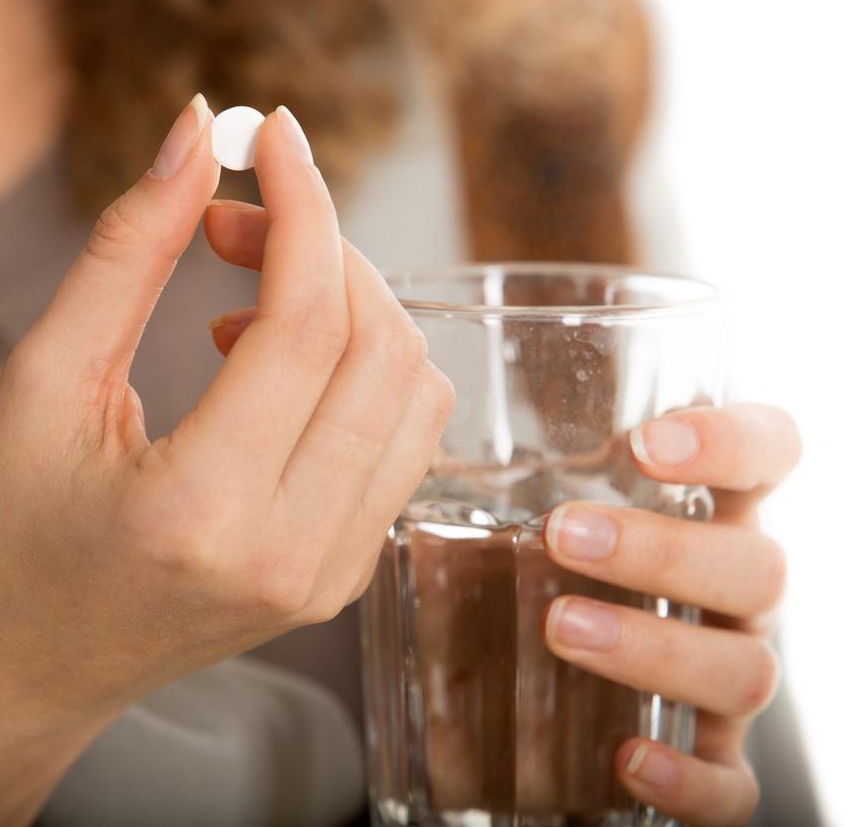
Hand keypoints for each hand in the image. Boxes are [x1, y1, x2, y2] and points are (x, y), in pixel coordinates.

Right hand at [0, 97, 452, 825]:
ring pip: (412, 394)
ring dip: (349, 311)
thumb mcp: (42, 384)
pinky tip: (271, 370)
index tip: (270, 135)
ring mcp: (327, 577)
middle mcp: (288, 554)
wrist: (17, 671)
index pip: (306, 325)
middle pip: (381, 350)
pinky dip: (355, 375)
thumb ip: (125, 252)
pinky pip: (398, 444)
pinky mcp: (340, 579)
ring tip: (244, 304)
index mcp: (200, 511)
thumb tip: (194, 134)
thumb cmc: (5, 534)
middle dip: (325, 249)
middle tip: (235, 222)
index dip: (301, 208)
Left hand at [543, 405, 799, 824]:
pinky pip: (731, 784)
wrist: (532, 684)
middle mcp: (733, 591)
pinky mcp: (710, 758)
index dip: (731, 442)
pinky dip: (691, 782)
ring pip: (743, 670)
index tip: (647, 443)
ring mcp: (727, 675)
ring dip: (655, 650)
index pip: (767, 454)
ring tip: (560, 629)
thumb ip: (509, 454)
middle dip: (664, 552)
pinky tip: (629, 760)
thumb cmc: (540, 562)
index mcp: (709, 510)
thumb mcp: (527, 498)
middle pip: (755, 567)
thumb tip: (423, 406)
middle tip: (563, 536)